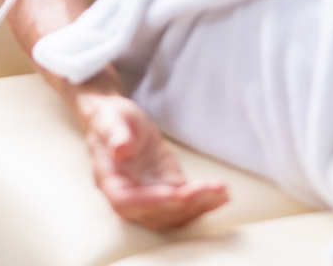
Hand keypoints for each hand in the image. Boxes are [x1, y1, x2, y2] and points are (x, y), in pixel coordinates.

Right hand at [79, 94, 228, 229]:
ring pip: (174, 214)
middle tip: (209, 190)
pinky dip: (205, 202)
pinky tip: (222, 195)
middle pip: (156, 214)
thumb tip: (119, 149)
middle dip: (184, 205)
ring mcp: (150, 196)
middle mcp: (130, 196)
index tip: (175, 195)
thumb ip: (113, 133)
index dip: (152, 202)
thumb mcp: (110, 118)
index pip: (127, 202)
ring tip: (220, 191)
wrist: (119, 121)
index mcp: (109, 181)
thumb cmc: (110, 119)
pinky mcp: (167, 189)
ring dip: (199, 206)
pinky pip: (186, 203)